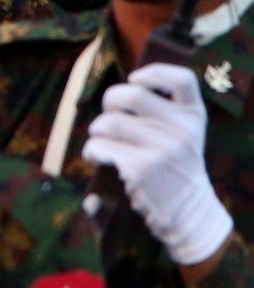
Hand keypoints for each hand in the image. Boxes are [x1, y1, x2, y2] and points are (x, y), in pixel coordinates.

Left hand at [83, 62, 234, 266]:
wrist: (190, 215)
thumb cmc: (177, 168)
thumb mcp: (185, 137)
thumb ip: (166, 113)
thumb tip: (130, 83)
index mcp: (194, 118)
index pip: (183, 79)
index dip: (154, 72)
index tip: (135, 80)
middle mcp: (182, 131)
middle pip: (130, 94)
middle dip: (110, 103)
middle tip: (109, 120)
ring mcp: (163, 149)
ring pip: (109, 122)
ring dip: (97, 131)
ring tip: (103, 143)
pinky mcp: (141, 168)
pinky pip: (100, 146)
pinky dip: (92, 152)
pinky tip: (98, 159)